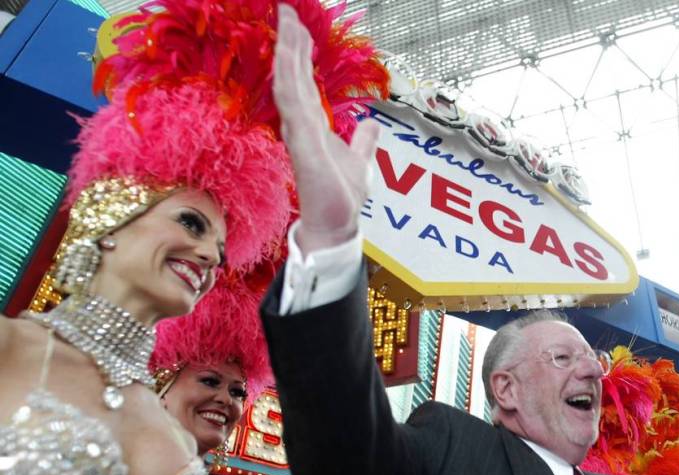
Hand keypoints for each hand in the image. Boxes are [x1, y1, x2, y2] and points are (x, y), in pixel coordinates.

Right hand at [273, 3, 379, 253]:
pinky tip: (284, 59)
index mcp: (314, 125)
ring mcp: (299, 133)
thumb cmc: (341, 198)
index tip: (296, 24)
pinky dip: (287, 80)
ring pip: (288, 84)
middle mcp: (302, 125)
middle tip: (286, 9)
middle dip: (290, 42)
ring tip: (285, 22)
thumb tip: (371, 124)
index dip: (299, 52)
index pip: (303, 81)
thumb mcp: (360, 161)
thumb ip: (364, 141)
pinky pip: (292, 106)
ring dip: (286, 53)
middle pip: (292, 75)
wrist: (336, 225)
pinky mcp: (302, 145)